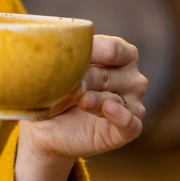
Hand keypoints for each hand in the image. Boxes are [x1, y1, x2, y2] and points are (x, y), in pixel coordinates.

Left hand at [18, 35, 146, 172]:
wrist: (47, 126)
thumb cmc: (56, 90)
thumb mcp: (56, 72)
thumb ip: (62, 60)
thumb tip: (52, 51)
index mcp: (121, 56)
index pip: (112, 50)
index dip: (90, 53)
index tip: (67, 58)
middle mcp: (131, 79)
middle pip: (108, 75)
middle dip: (85, 79)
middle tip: (66, 85)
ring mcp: (132, 105)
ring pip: (115, 100)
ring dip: (94, 100)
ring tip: (79, 100)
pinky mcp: (127, 131)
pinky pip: (131, 124)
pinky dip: (122, 117)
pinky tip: (108, 109)